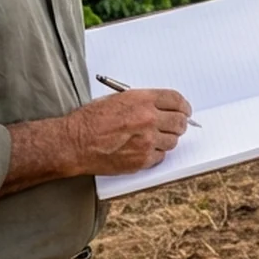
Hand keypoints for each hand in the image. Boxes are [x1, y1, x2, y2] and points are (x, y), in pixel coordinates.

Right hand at [66, 88, 191, 174]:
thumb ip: (142, 102)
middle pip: (180, 122)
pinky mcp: (142, 160)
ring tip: (152, 138)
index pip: (176, 100)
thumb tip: (161, 108)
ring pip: (173, 141)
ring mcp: (147, 141)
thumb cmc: (89, 120)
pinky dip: (156, 153)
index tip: (185, 110)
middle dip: (179, 123)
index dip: (183, 106)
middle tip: (174, 125)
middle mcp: (148, 119)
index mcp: (142, 100)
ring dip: (167, 139)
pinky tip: (144, 149)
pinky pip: (161, 156)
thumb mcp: (117, 99)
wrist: (74, 143)